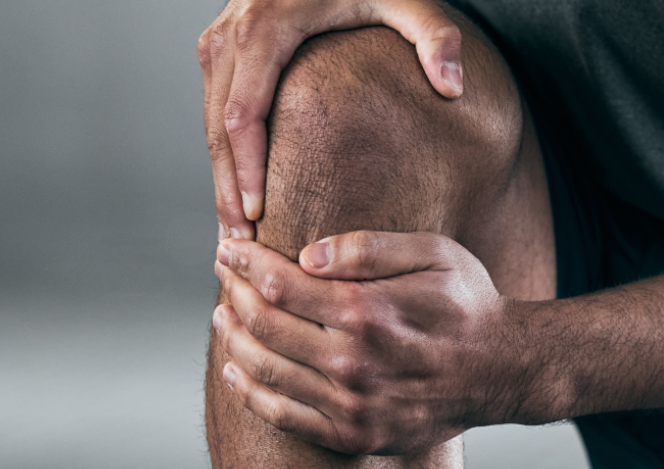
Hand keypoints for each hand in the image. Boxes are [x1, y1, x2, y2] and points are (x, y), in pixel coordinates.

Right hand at [200, 0, 464, 236]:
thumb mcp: (410, 0)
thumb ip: (436, 38)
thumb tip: (453, 86)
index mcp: (268, 25)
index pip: (246, 114)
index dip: (249, 172)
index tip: (261, 219)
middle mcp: (233, 32)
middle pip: (219, 127)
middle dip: (227, 190)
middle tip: (242, 248)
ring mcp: (221, 40)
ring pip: (210, 122)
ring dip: (220, 180)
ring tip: (237, 237)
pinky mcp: (223, 50)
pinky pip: (216, 111)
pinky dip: (226, 158)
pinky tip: (242, 198)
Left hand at [213, 232, 523, 454]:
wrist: (505, 371)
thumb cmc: (468, 304)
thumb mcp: (434, 254)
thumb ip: (369, 248)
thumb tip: (306, 255)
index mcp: (370, 314)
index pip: (281, 285)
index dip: (246, 263)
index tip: (228, 249)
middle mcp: (355, 364)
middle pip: (266, 326)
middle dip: (235, 294)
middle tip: (223, 276)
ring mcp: (354, 406)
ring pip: (267, 373)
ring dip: (235, 341)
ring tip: (224, 318)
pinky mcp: (357, 436)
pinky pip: (287, 419)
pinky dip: (252, 395)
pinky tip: (235, 372)